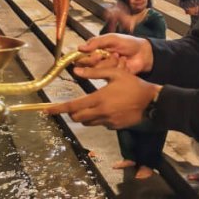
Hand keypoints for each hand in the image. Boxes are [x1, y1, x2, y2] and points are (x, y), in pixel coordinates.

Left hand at [39, 62, 159, 128]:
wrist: (152, 103)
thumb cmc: (134, 85)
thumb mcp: (115, 74)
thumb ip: (95, 73)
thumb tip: (76, 71)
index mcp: (99, 99)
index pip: (73, 106)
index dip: (58, 109)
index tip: (47, 110)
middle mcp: (101, 113)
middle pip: (77, 117)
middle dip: (72, 112)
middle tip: (73, 105)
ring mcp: (107, 122)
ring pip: (87, 122)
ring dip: (85, 115)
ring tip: (93, 104)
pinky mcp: (114, 127)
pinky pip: (100, 123)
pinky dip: (98, 118)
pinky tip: (108, 109)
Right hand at [74, 34, 153, 75]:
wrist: (143, 53)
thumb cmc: (128, 43)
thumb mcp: (112, 38)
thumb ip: (96, 42)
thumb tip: (80, 48)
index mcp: (95, 50)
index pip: (81, 57)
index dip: (84, 57)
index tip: (92, 53)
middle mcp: (98, 61)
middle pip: (86, 66)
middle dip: (95, 61)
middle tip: (102, 56)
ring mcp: (106, 70)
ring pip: (99, 71)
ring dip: (109, 63)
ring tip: (118, 56)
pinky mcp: (114, 77)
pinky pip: (110, 75)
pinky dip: (118, 67)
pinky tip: (124, 62)